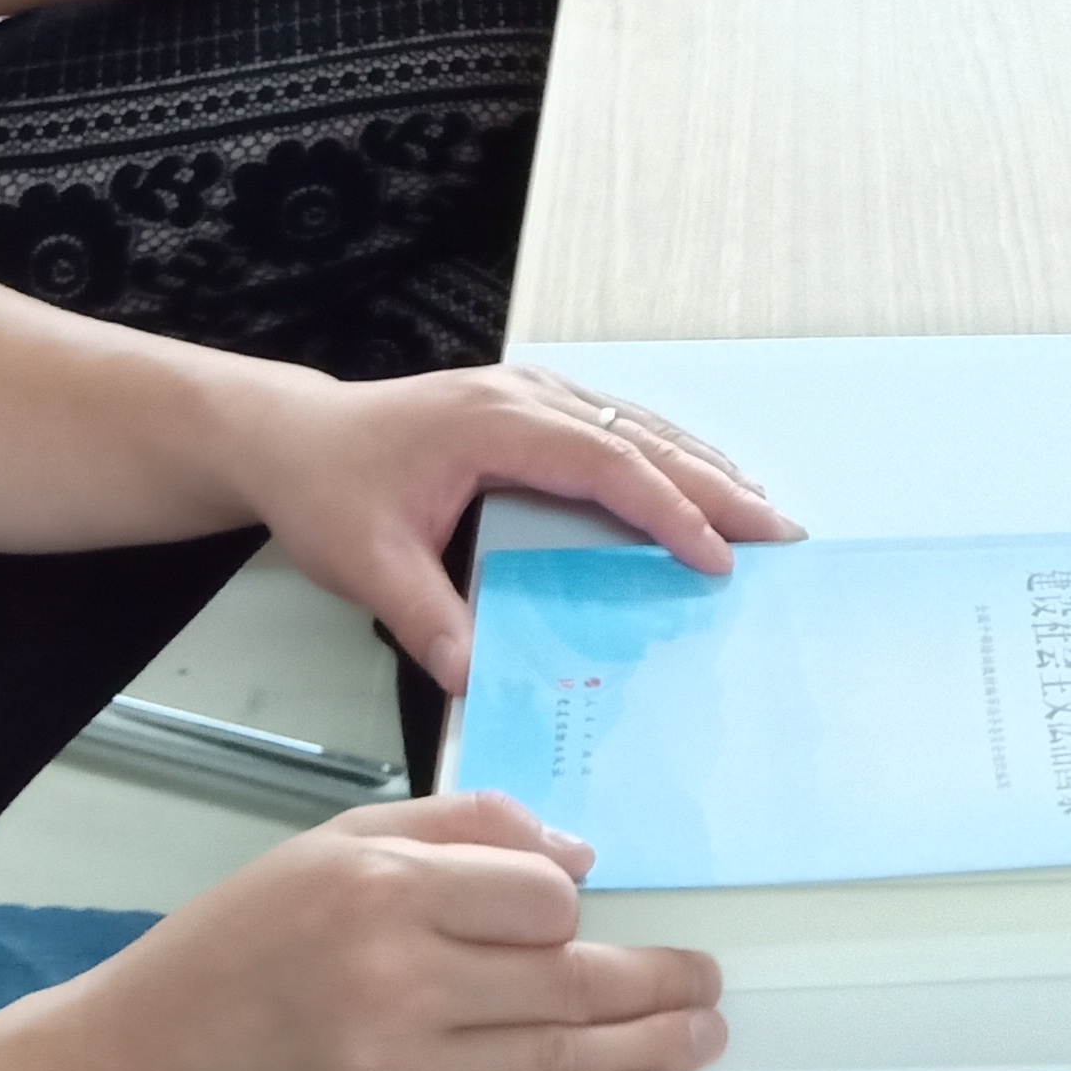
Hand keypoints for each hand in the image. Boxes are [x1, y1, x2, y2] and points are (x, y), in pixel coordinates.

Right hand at [0, 790, 724, 1070]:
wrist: (149, 1060)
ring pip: (556, 1067)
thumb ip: (462, 829)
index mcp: (384, 889)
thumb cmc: (243, 942)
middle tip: (709, 985)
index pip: (539, 898)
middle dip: (656, 987)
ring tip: (702, 1039)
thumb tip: (577, 854)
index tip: (584, 917)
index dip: (576, 907)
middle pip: (565, 986)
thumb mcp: (338, 843)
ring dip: (647, 1054)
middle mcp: (397, 982)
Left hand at [229, 363, 806, 694]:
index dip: (666, 509)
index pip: (603, 465)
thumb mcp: (365, 562)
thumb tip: (476, 677)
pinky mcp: (529, 406)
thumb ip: (425, 617)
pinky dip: (666, 452)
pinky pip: (616, 423)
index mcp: (494, 425)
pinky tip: (698, 475)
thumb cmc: (327, 489)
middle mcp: (525, 396)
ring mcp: (531, 393)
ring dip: (701, 463)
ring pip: (637, 422)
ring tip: (760, 506)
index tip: (714, 555)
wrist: (291, 437)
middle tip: (779, 530)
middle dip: (715, 484)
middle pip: (639, 436)